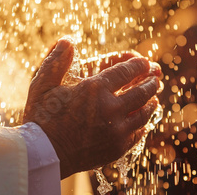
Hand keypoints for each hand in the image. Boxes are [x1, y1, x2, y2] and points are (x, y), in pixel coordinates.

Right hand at [23, 39, 160, 178]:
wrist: (43, 155)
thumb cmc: (40, 118)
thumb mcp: (43, 84)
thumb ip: (57, 61)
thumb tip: (67, 40)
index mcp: (94, 89)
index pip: (126, 72)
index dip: (138, 65)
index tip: (145, 62)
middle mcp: (110, 108)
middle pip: (141, 92)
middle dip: (150, 82)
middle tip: (155, 78)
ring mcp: (116, 130)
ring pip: (143, 113)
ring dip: (151, 103)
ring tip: (154, 98)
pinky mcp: (117, 148)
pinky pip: (137, 133)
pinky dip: (143, 124)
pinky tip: (143, 122)